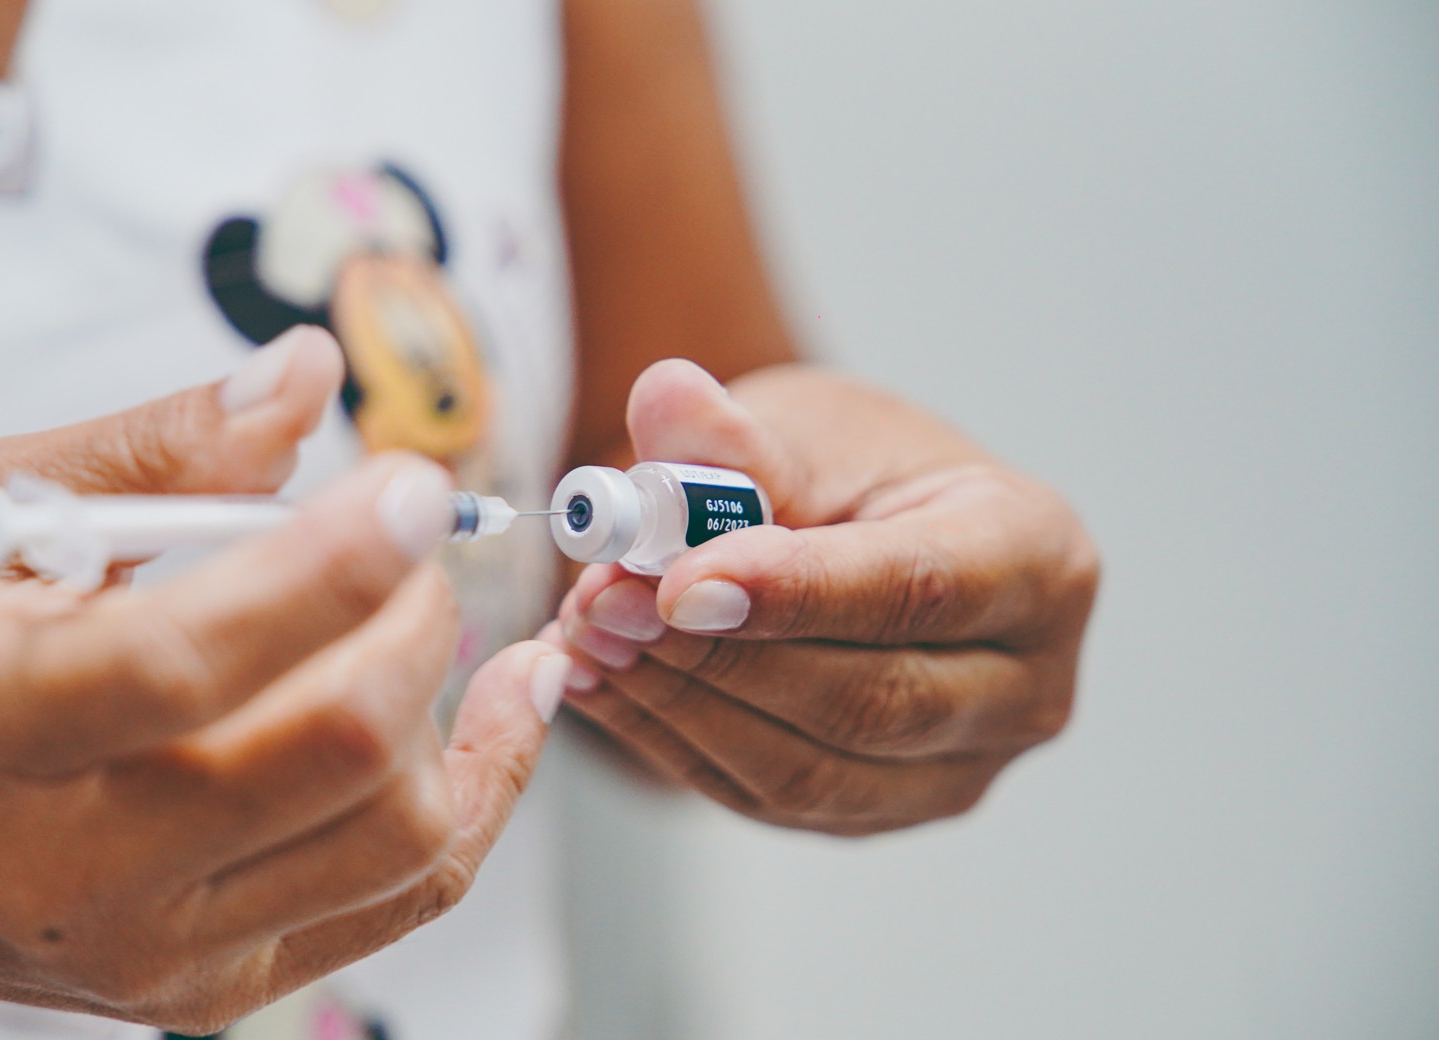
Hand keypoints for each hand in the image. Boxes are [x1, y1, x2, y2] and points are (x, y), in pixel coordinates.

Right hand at [0, 327, 570, 1038]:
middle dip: (417, 618)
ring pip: (397, 836)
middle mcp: (74, 866)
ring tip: (424, 613)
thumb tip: (313, 374)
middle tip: (410, 538)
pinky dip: (482, 789)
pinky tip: (504, 703)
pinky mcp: (215, 987)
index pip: (191, 662)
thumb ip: (157, 447)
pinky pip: (407, 894)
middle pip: (331, 754)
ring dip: (455, 701)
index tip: (416, 486)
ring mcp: (156, 948)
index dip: (331, 568)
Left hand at [551, 359, 1098, 835]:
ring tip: (585, 636)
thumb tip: (664, 397)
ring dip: (678, 705)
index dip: (794, 592)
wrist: (859, 529)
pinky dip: (671, 741)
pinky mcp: (881, 810)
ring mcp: (962, 768)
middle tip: (601, 604)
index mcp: (1038, 558)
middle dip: (715, 657)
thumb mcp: (805, 427)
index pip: (918, 589)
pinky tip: (603, 683)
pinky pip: (767, 798)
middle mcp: (1026, 684)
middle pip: (869, 701)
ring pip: (809, 771)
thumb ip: (735, 435)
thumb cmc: (853, 470)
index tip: (676, 581)